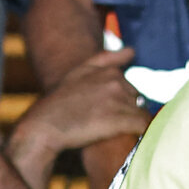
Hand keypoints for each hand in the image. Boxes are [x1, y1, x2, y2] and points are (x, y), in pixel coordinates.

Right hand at [11, 48, 145, 162]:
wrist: (45, 125)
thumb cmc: (59, 102)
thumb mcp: (79, 73)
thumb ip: (107, 60)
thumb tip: (133, 50)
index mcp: (108, 70)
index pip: (128, 85)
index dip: (120, 101)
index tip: (104, 112)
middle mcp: (115, 81)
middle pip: (136, 98)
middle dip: (127, 111)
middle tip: (106, 124)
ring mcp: (118, 100)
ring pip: (141, 111)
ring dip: (132, 123)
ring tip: (112, 132)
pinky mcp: (120, 120)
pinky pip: (143, 125)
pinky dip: (141, 132)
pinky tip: (128, 138)